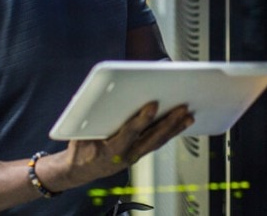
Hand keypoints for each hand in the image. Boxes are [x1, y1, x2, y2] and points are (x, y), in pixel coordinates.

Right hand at [38, 102, 193, 190]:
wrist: (79, 170)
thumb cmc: (80, 148)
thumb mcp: (79, 134)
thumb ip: (89, 118)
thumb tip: (95, 96)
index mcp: (111, 149)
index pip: (130, 132)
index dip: (142, 119)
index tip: (153, 105)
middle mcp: (126, 154)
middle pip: (151, 137)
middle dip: (168, 122)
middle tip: (182, 108)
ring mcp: (134, 155)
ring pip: (158, 141)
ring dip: (174, 128)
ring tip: (188, 115)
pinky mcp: (139, 153)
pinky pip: (157, 142)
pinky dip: (170, 132)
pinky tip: (180, 123)